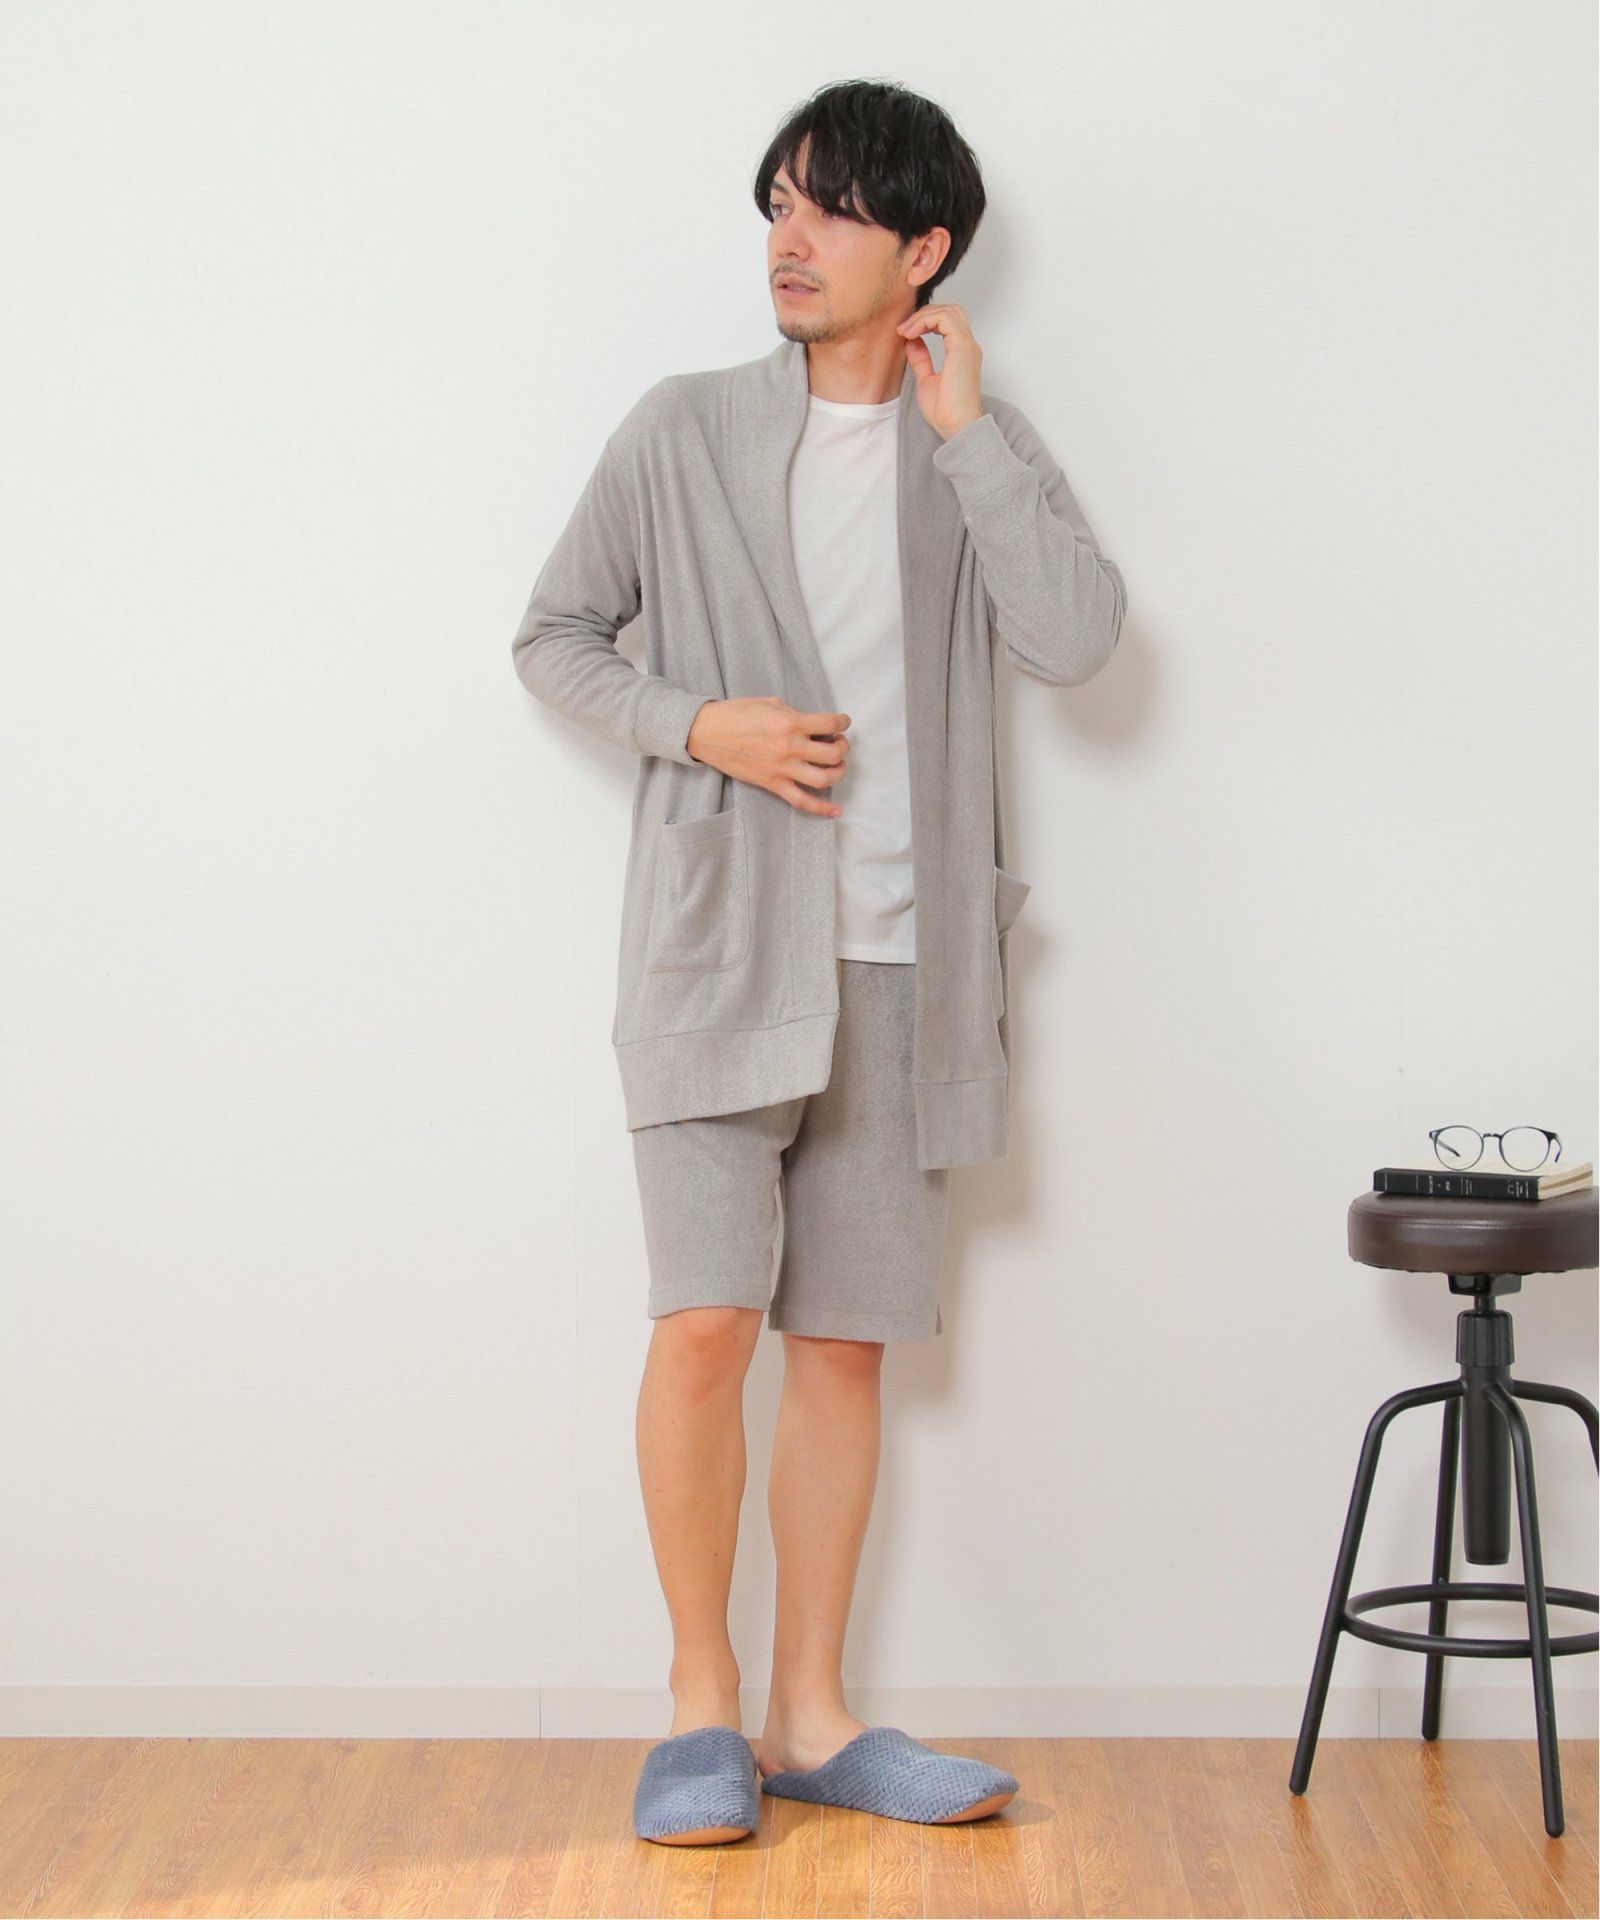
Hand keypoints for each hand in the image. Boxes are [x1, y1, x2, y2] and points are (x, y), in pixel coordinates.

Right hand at [688, 696, 849, 815]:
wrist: (708, 732)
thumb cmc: (736, 714)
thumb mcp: (770, 703)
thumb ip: (794, 714)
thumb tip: (812, 727)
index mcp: (791, 722)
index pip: (831, 724)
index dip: (843, 722)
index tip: (843, 722)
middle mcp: (790, 747)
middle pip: (833, 754)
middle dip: (843, 748)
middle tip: (839, 743)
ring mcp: (782, 769)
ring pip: (824, 779)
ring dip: (838, 773)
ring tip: (837, 766)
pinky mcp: (773, 784)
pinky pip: (802, 801)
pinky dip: (822, 808)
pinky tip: (836, 810)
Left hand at [897, 302, 984, 440]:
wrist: (956, 426)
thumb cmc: (945, 411)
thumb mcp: (925, 379)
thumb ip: (920, 359)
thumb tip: (912, 342)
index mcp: (961, 352)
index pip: (947, 320)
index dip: (925, 320)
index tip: (905, 333)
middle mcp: (967, 345)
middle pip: (950, 310)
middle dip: (924, 313)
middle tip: (904, 328)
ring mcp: (967, 346)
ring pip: (948, 310)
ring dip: (923, 315)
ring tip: (905, 331)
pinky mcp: (963, 348)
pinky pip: (945, 319)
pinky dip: (925, 320)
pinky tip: (911, 334)